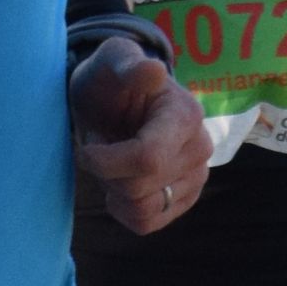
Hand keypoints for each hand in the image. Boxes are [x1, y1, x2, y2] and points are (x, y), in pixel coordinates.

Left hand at [67, 31, 210, 234]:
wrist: (114, 102)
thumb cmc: (108, 81)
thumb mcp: (109, 61)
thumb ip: (126, 64)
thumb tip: (154, 71)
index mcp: (186, 115)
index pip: (148, 159)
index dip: (106, 162)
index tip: (86, 146)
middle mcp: (200, 149)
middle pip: (139, 188)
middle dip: (106, 173)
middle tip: (101, 146)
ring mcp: (196, 178)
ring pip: (143, 210)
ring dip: (114, 191)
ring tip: (112, 162)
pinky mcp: (184, 200)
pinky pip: (147, 224)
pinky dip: (123, 209)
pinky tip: (119, 182)